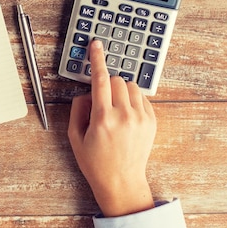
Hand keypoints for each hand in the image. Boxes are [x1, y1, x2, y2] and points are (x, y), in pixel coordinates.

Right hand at [67, 40, 155, 216]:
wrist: (122, 182)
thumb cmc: (96, 163)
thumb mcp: (75, 137)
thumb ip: (77, 110)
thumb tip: (86, 92)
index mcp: (103, 118)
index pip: (101, 79)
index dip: (97, 59)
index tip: (96, 45)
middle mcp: (124, 116)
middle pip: (118, 80)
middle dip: (108, 84)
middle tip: (102, 101)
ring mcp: (141, 118)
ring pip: (131, 86)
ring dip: (121, 91)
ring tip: (115, 109)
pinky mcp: (151, 122)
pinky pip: (142, 98)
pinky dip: (132, 101)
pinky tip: (125, 116)